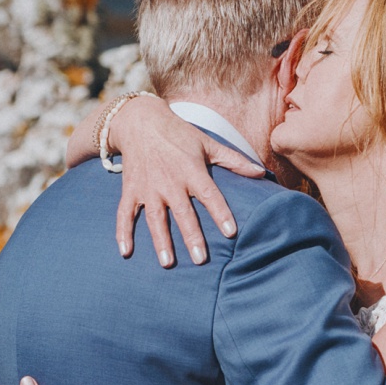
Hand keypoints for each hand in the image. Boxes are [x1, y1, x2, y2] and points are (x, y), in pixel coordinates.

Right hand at [110, 96, 263, 263]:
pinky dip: (123, 232)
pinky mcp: (131, 190)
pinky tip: (125, 252)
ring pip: (155, 218)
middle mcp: (170, 181)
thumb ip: (234, 160)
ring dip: (161, 241)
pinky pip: (125, 214)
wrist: (141, 121)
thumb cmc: (180, 134)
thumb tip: (262, 173)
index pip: (209, 195)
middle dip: (191, 237)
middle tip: (200, 260)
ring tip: (167, 263)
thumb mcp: (208, 143)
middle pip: (183, 213)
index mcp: (191, 170)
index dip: (220, 213)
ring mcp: (148, 188)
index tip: (230, 232)